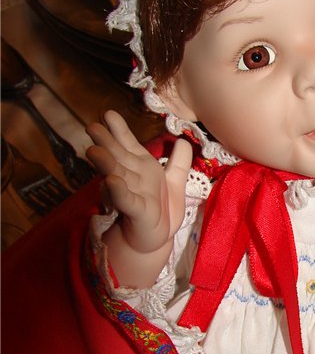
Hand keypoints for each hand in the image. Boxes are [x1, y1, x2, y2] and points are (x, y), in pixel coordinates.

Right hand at [86, 111, 192, 254]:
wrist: (157, 238)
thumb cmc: (162, 209)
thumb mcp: (175, 182)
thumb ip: (179, 162)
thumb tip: (183, 141)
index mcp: (140, 167)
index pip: (127, 145)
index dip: (119, 131)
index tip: (108, 114)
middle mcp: (132, 178)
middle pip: (117, 157)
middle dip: (106, 143)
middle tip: (91, 128)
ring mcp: (132, 195)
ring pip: (117, 175)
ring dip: (106, 163)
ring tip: (94, 151)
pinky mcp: (136, 213)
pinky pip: (127, 200)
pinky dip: (119, 191)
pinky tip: (111, 182)